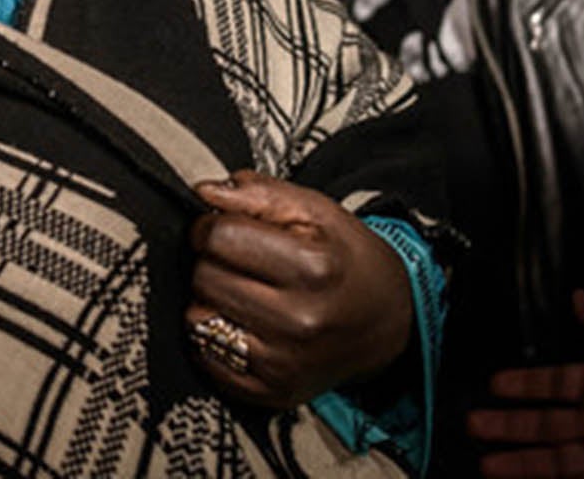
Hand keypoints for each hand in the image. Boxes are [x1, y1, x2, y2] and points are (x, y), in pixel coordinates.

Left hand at [185, 170, 412, 407]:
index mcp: (312, 267)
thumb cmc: (346, 260)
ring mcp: (285, 363)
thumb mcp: (315, 210)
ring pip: (196, 318)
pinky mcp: (272, 392)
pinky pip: (205, 356)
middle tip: (244, 263)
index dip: (213, 224)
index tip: (226, 227)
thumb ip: (258, 193)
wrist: (387, 320)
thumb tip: (204, 191)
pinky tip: (246, 323)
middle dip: (214, 261)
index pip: (218, 236)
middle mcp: (299, 321)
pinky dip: (215, 336)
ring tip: (247, 292)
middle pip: (204, 277)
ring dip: (212, 300)